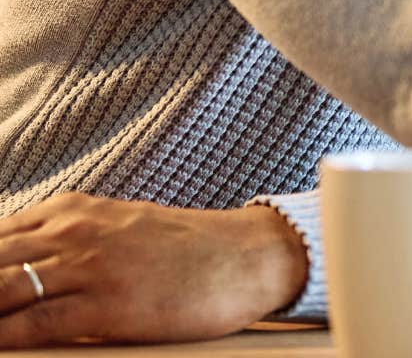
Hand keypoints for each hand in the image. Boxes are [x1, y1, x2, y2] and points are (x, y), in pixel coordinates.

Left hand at [0, 193, 307, 346]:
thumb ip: (68, 242)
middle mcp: (70, 232)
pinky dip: (1, 338)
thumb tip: (22, 268)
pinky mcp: (105, 304)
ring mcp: (87, 266)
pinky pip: (32, 325)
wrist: (249, 256)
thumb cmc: (189, 251)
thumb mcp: (119, 230)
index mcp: (70, 211)